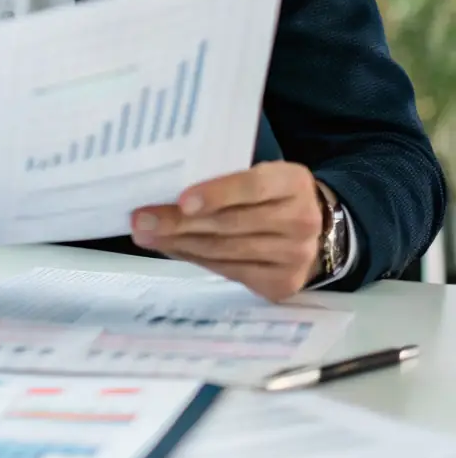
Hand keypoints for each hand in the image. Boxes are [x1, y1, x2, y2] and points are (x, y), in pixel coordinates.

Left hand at [130, 163, 323, 302]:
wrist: (315, 228)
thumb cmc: (271, 193)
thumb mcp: (261, 173)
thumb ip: (226, 178)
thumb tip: (165, 190)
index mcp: (293, 182)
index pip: (253, 186)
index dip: (217, 194)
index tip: (182, 201)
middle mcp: (300, 221)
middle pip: (231, 224)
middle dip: (179, 223)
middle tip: (141, 220)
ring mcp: (294, 257)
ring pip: (225, 251)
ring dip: (179, 244)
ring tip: (146, 236)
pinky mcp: (282, 284)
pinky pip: (229, 271)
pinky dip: (195, 259)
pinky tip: (172, 249)